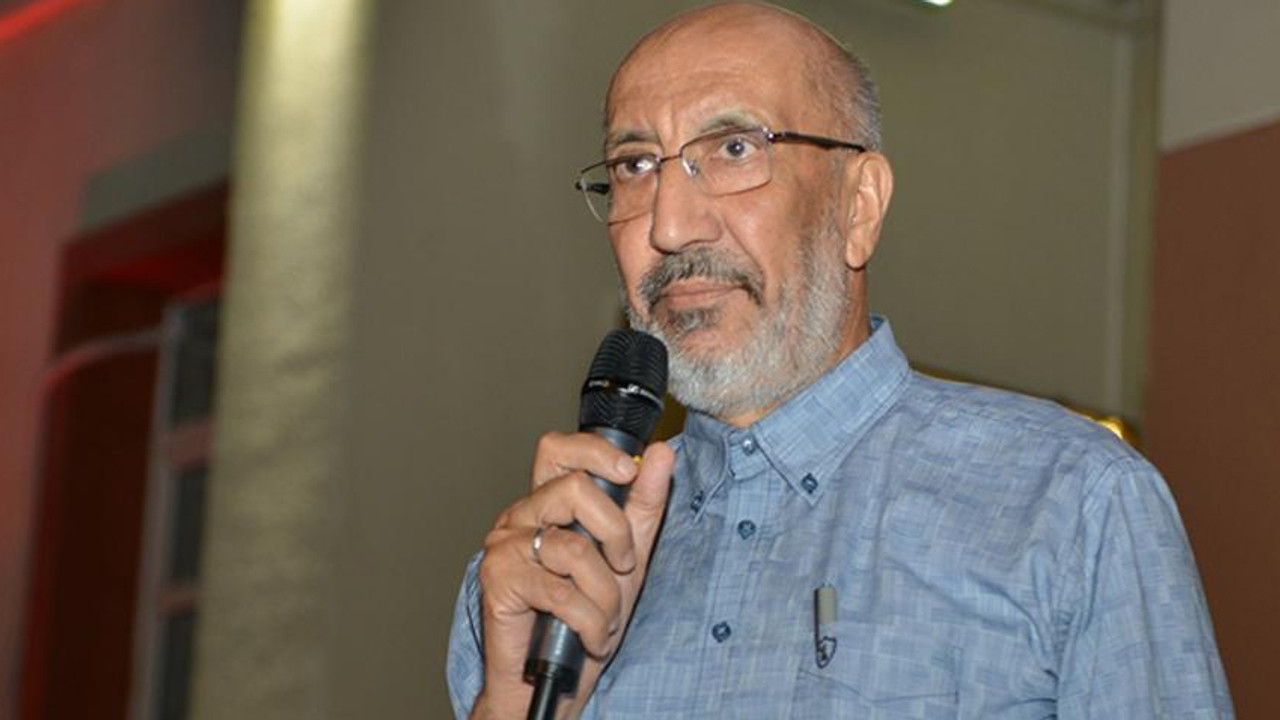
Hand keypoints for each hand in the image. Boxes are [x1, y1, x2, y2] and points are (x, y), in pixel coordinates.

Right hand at [470, 432, 674, 719]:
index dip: (595, 451)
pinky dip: (590, 621)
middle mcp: (520, 517)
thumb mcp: (626, 557)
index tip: (628, 472)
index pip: (559, 448)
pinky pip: (560, 592)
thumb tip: (659, 454)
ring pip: (574, 548)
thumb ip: (643, 504)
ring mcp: (504, 546)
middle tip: (623, 567)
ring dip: (606, 594)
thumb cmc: (582, 617)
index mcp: (546, 503)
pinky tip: (592, 637)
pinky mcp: (498, 580)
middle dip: (617, 533)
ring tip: (606, 617)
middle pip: (575, 488)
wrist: (550, 680)